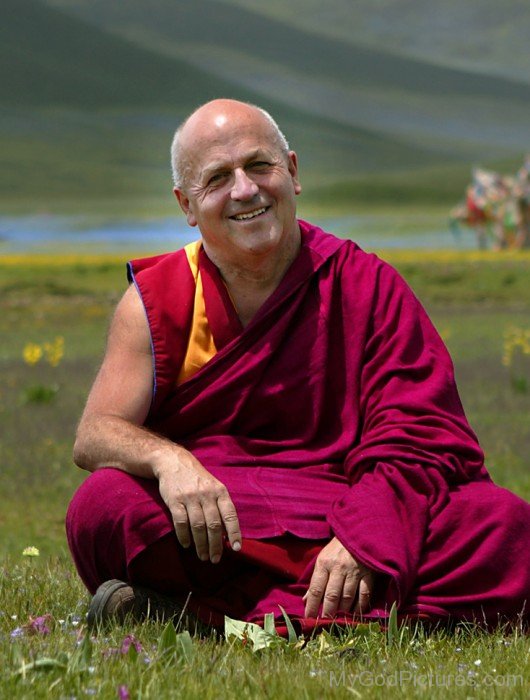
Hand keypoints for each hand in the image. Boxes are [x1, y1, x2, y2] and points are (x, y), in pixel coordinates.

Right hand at [156, 447, 240, 563]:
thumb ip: (221, 506)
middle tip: (215, 559)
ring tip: (203, 556)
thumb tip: (228, 534)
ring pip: (198, 526)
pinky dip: (184, 536)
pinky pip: (181, 522)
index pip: (230, 514)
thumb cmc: (198, 479)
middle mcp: (207, 494)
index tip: (237, 548)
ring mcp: (190, 497)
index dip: (234, 532)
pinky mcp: (174, 500)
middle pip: (214, 524)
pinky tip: (187, 545)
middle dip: (216, 545)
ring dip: (201, 545)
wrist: (174, 462)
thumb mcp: (214, 487)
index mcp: (220, 491)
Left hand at [303, 537, 374, 617]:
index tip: (309, 619)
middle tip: (325, 624)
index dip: (312, 606)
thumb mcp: (323, 559)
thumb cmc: (337, 549)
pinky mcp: (369, 574)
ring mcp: (354, 571)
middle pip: (331, 596)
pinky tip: (355, 614)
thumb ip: (316, 580)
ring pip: (347, 597)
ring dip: (342, 611)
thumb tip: (306, 600)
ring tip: (338, 620)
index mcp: (324, 563)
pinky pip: (364, 594)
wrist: (359, 532)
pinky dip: (360, 607)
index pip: (316, 589)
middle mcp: (338, 567)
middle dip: (327, 613)